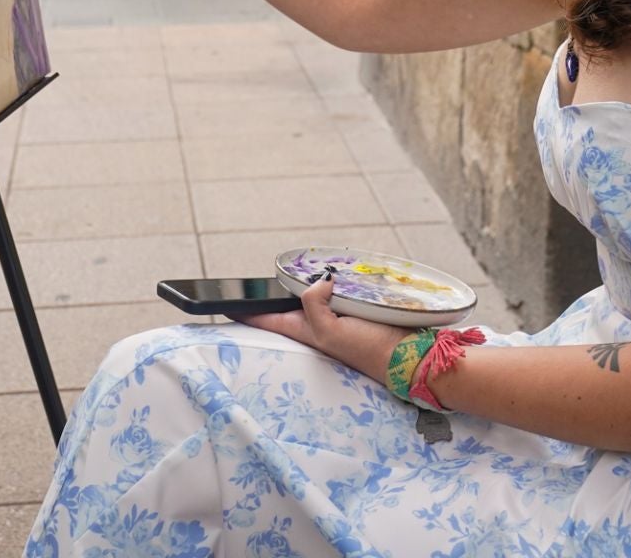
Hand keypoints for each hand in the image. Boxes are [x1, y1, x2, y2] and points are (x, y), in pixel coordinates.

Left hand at [227, 273, 415, 389]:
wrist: (409, 356)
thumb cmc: (370, 349)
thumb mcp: (332, 332)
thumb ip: (315, 306)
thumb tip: (317, 283)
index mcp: (306, 330)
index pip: (268, 317)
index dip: (245, 310)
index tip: (222, 302)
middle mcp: (317, 325)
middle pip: (287, 305)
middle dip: (271, 294)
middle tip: (254, 282)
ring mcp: (336, 319)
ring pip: (311, 298)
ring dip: (303, 286)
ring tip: (291, 274)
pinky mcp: (354, 312)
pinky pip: (335, 295)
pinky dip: (330, 286)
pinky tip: (334, 279)